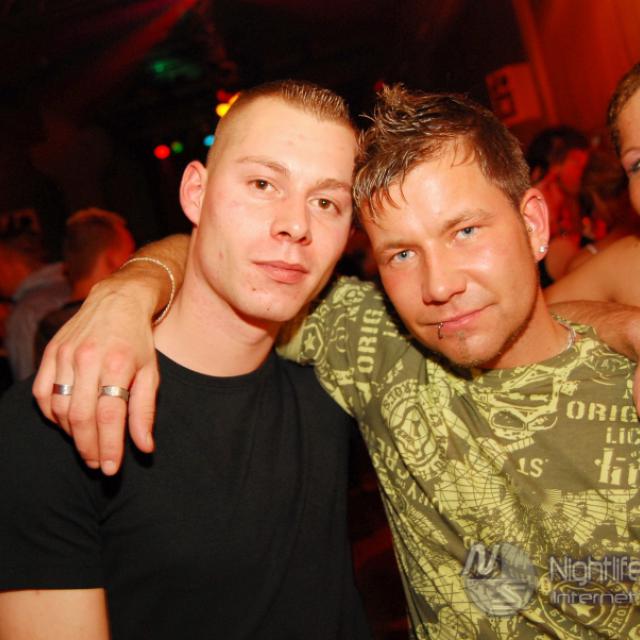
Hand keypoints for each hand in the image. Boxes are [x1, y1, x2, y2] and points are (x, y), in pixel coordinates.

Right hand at [33, 279, 158, 474]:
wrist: (118, 302)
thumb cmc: (138, 341)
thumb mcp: (151, 373)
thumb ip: (145, 410)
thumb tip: (144, 447)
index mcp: (119, 363)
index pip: (110, 415)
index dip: (109, 446)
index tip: (111, 468)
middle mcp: (89, 358)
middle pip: (82, 416)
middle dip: (88, 447)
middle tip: (97, 464)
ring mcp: (66, 354)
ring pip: (59, 407)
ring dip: (71, 433)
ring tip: (87, 446)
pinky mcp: (51, 352)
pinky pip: (42, 392)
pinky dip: (52, 414)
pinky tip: (67, 423)